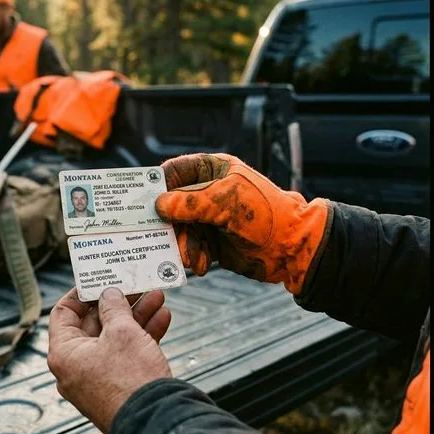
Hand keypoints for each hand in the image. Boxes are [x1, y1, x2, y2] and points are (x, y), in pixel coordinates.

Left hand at [47, 287, 171, 433]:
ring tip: (157, 297)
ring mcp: (98, 378)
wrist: (155, 422)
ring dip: (136, 315)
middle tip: (136, 285)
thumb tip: (108, 294)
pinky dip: (143, 336)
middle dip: (119, 302)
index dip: (81, 292)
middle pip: (94, 323)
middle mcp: (76, 366)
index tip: (99, 278)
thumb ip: (113, 307)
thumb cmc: (130, 380)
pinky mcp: (119, 385)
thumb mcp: (121, 332)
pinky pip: (127, 354)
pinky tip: (163, 319)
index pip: (63, 313)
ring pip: (115, 337)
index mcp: (65, 353)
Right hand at [155, 153, 329, 295]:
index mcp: (213, 170)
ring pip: (180, 229)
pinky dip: (193, 256)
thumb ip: (189, 203)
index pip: (175, 171)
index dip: (158, 184)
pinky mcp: (211, 240)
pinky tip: (202, 264)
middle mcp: (207, 191)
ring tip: (191, 257)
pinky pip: (191, 246)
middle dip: (169, 224)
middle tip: (161, 236)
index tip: (142, 200)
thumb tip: (158, 205)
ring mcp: (209, 217)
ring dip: (183, 245)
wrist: (291, 249)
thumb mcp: (225, 203)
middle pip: (172, 204)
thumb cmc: (265, 214)